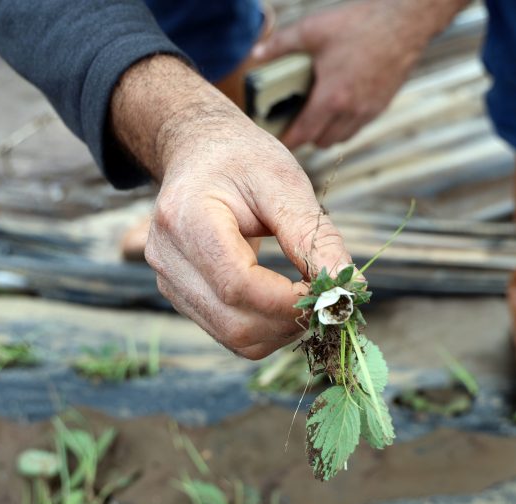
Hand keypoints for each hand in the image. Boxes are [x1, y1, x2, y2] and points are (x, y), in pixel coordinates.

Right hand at [111, 56, 354, 358]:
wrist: (199, 153)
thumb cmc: (241, 159)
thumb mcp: (283, 181)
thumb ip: (314, 235)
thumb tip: (348, 287)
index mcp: (185, 219)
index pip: (238, 284)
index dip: (289, 300)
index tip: (331, 292)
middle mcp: (167, 258)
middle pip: (235, 322)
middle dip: (291, 321)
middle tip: (328, 298)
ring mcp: (169, 282)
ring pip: (234, 338)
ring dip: (283, 330)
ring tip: (308, 295)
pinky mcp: (181, 298)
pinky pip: (229, 333)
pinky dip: (267, 328)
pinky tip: (285, 299)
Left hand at [251, 0, 465, 148]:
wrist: (405, 22)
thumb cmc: (361, 24)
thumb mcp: (313, 29)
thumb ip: (281, 43)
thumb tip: (256, 53)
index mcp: (332, 96)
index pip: (304, 133)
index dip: (288, 140)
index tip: (277, 140)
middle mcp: (352, 110)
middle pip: (322, 142)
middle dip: (306, 136)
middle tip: (293, 122)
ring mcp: (369, 110)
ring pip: (341, 138)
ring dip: (326, 133)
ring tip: (315, 116)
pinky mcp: (382, 106)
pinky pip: (357, 127)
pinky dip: (344, 125)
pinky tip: (338, 105)